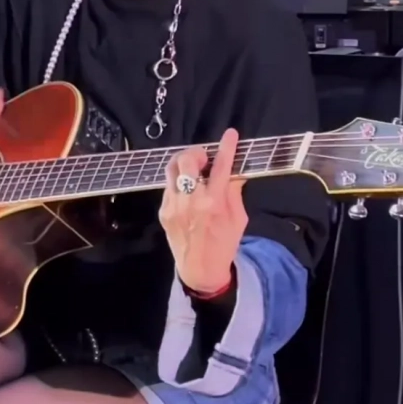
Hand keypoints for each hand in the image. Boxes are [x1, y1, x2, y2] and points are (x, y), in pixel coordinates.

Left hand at [160, 128, 247, 294]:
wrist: (200, 269)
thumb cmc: (224, 244)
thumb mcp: (239, 219)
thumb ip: (234, 192)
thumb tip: (234, 170)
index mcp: (214, 203)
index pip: (221, 167)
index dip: (226, 147)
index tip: (230, 134)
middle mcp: (191, 201)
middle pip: (187, 161)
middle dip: (197, 152)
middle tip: (205, 157)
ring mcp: (174, 206)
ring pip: (172, 169)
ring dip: (183, 163)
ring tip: (193, 167)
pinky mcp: (163, 211)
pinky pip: (168, 186)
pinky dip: (178, 181)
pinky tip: (187, 189)